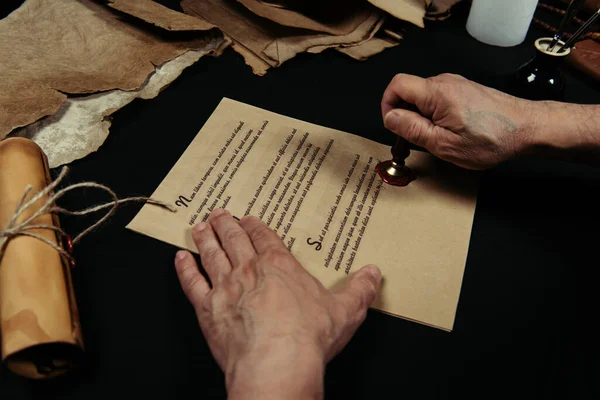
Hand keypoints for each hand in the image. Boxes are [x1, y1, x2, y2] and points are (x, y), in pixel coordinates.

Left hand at [174, 209, 381, 399]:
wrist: (276, 362)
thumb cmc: (308, 336)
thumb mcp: (346, 310)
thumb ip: (360, 289)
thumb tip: (373, 273)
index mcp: (279, 266)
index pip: (264, 237)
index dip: (255, 226)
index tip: (248, 219)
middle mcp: (249, 270)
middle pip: (234, 239)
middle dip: (226, 224)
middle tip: (219, 213)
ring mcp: (225, 287)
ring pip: (211, 254)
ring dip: (205, 238)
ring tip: (200, 226)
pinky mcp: (207, 309)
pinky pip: (191, 282)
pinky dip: (185, 268)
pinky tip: (180, 259)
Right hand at [381, 73, 538, 169]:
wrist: (527, 128)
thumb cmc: (492, 138)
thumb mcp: (443, 143)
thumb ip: (412, 129)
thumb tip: (389, 118)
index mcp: (436, 92)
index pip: (396, 85)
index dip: (387, 105)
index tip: (393, 126)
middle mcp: (445, 82)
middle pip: (409, 92)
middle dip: (405, 115)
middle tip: (417, 140)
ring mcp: (456, 85)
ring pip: (424, 97)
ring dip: (422, 117)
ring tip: (438, 139)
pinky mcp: (464, 90)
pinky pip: (438, 99)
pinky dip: (435, 115)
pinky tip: (450, 132)